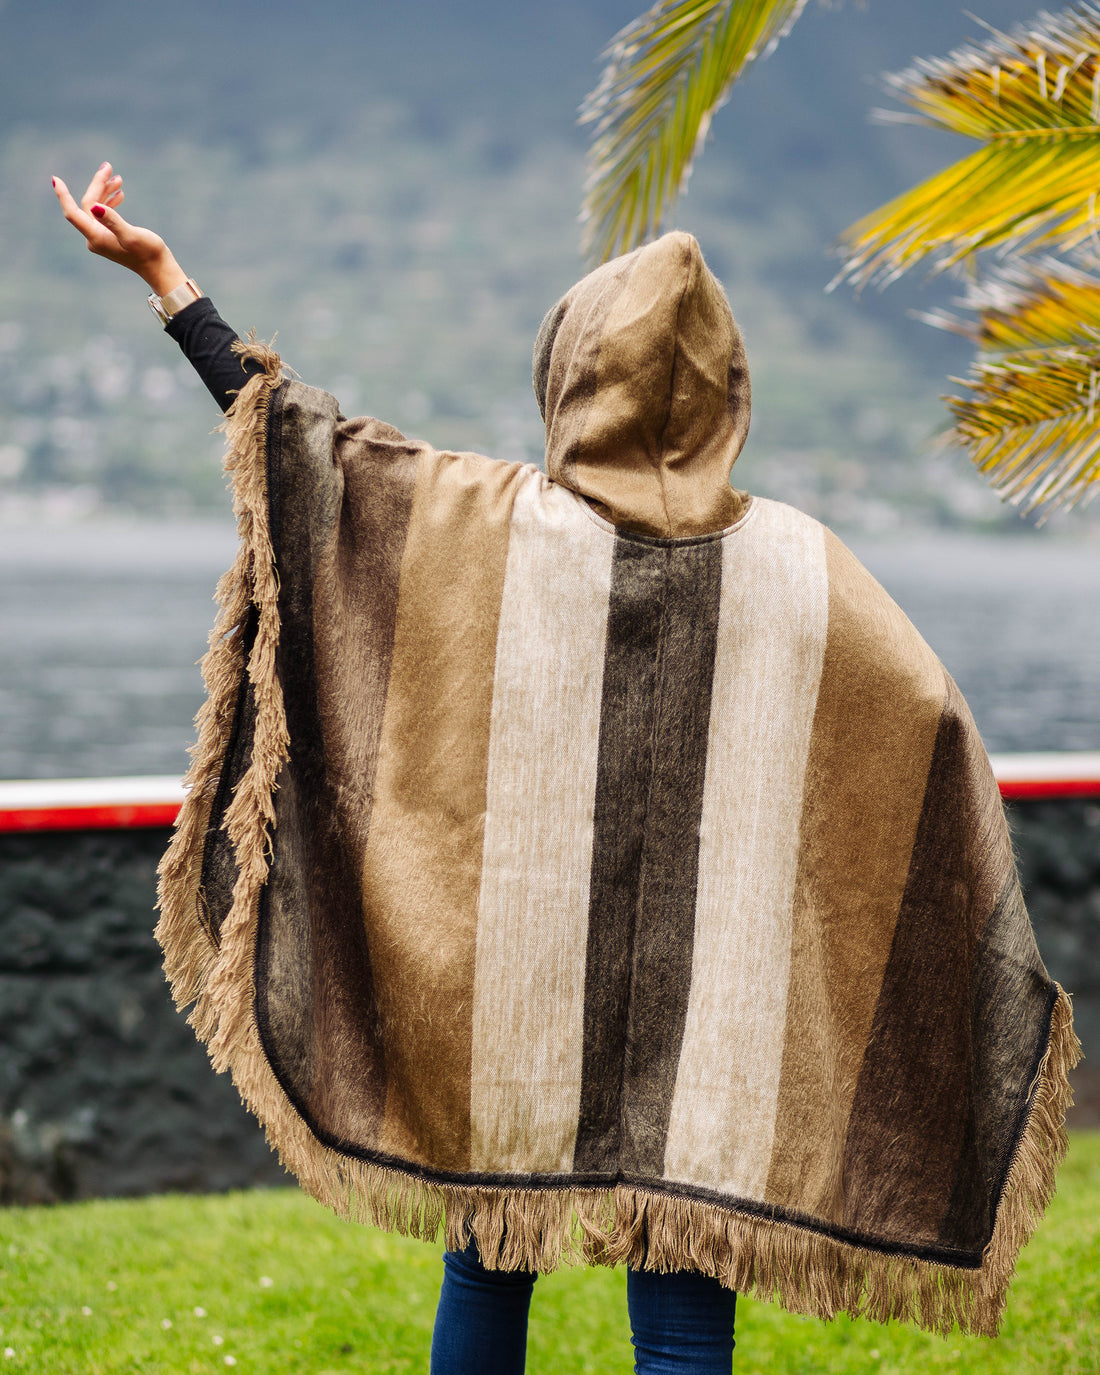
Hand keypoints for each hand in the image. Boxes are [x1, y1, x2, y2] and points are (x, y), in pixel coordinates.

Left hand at [52, 162, 187, 296]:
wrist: (158, 268)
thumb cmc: (148, 253)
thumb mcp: (131, 235)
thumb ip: (113, 220)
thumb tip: (96, 207)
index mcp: (96, 237)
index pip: (73, 213)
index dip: (63, 196)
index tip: (56, 179)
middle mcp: (95, 237)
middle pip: (89, 205)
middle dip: (98, 185)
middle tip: (108, 167)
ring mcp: (101, 237)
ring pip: (96, 208)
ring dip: (105, 191)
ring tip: (118, 178)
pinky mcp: (109, 236)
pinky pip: (103, 215)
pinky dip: (109, 202)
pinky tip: (119, 193)